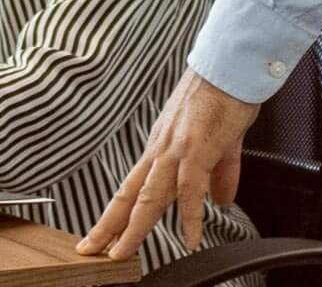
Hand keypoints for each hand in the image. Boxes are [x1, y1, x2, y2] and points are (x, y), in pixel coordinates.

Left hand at [77, 72, 259, 258]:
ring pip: (149, 196)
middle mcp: (159, 151)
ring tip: (121, 252)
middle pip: (128, 196)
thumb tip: (219, 202)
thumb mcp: (220, 144)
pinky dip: (188, 215)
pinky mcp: (198, 147)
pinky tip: (189, 237)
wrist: (231, 69)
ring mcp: (175, 150)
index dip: (116, 213)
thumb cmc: (222, 98)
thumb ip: (220, 176)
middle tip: (90, 250)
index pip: (131, 188)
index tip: (101, 234)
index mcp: (160, 150)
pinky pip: (189, 188)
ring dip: (134, 227)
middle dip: (108, 226)